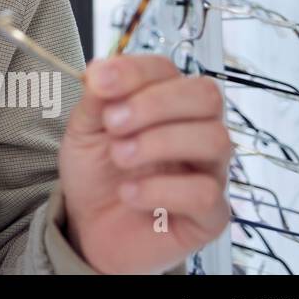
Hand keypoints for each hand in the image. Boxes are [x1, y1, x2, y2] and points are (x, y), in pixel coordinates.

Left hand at [60, 55, 231, 273]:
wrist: (89, 228)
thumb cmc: (95, 173)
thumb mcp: (83, 131)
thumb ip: (95, 100)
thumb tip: (101, 70)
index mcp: (167, 103)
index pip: (168, 70)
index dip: (134, 71)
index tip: (98, 82)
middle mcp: (197, 131)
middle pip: (205, 96)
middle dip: (154, 103)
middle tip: (112, 124)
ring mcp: (210, 172)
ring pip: (215, 139)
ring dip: (159, 142)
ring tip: (119, 157)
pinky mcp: (211, 215)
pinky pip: (206, 193)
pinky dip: (160, 189)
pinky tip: (129, 192)